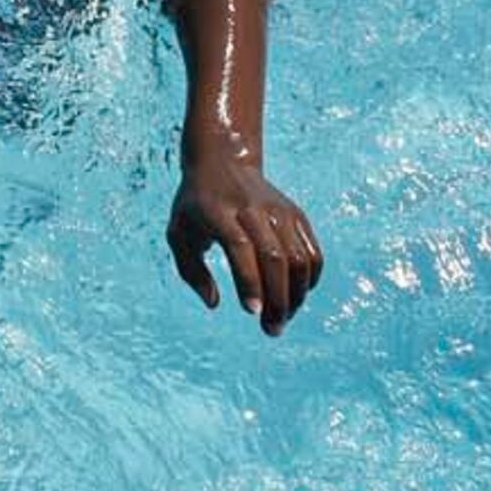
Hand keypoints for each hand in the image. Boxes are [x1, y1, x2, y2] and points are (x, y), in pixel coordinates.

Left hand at [168, 149, 322, 333]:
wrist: (223, 161)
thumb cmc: (195, 205)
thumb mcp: (178, 233)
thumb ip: (191, 271)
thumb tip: (215, 303)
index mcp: (219, 212)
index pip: (239, 247)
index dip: (249, 280)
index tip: (252, 312)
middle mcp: (253, 209)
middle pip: (274, 258)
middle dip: (276, 299)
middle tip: (271, 329)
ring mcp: (279, 211)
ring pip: (299, 259)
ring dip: (296, 296)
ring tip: (282, 318)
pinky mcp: (297, 215)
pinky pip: (312, 253)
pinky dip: (309, 280)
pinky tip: (296, 296)